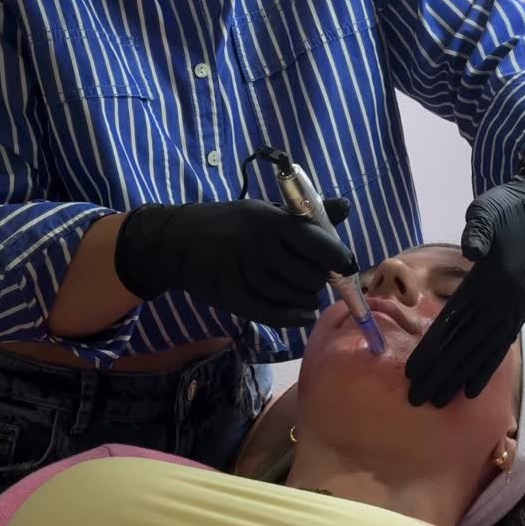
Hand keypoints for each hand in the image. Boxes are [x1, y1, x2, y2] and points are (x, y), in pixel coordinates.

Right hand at [114, 196, 354, 326]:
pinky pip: (273, 313)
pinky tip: (303, 314)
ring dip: (307, 299)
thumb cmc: (230, 223)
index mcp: (271, 219)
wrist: (178, 241)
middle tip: (315, 278)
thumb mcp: (265, 210)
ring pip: (293, 296)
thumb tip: (347, 207)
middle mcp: (259, 244)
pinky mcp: (232, 296)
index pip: (316, 241)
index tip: (346, 265)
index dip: (338, 257)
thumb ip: (305, 215)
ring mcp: (244, 271)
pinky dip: (294, 317)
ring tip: (307, 295)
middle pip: (309, 274)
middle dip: (319, 280)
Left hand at [405, 153, 524, 406]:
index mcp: (491, 280)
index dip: (433, 349)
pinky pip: (500, 346)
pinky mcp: (519, 310)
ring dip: (459, 377)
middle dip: (440, 373)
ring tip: (438, 400)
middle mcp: (503, 302)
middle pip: (466, 346)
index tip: (412, 371)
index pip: (455, 322)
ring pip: (482, 352)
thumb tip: (470, 249)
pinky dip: (485, 369)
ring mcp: (513, 309)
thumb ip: (478, 230)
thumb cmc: (509, 209)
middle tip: (416, 398)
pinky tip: (470, 388)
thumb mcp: (488, 211)